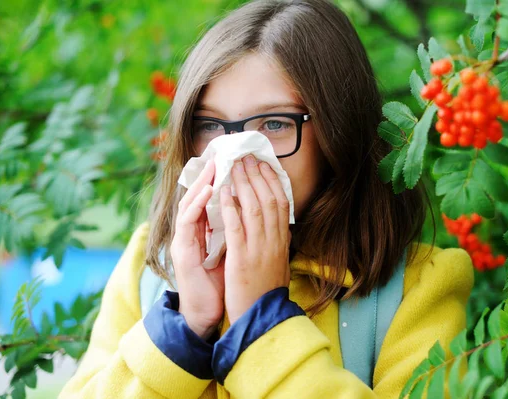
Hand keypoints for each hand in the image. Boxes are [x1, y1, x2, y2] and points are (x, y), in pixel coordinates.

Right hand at [171, 159, 225, 338]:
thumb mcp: (233, 252)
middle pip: (199, 196)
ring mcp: (184, 240)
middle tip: (223, 154)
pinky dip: (197, 204)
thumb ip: (237, 232)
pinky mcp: (181, 250)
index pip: (211, 201)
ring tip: (215, 165)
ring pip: (190, 203)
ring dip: (202, 183)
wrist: (206, 312)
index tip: (236, 163)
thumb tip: (253, 214)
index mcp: (205, 232)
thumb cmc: (221, 283)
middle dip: (211, 175)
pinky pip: (188, 222)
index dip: (222, 181)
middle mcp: (192, 233)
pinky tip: (209, 191)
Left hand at [221, 155, 291, 323]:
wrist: (261, 318)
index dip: (273, 182)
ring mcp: (259, 249)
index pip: (281, 205)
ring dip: (245, 184)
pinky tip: (225, 192)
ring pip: (255, 208)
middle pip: (269, 200)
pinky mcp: (242, 259)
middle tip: (248, 157)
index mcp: (282, 242)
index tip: (265, 165)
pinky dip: (231, 207)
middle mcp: (274, 241)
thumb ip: (278, 244)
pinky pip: (237, 227)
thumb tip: (280, 228)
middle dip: (258, 176)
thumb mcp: (279, 264)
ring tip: (236, 166)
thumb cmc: (266, 292)